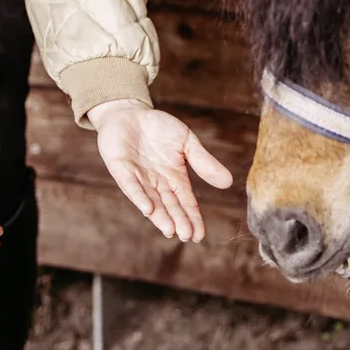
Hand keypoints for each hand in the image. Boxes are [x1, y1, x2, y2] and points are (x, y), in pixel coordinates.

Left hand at [88, 99, 233, 242]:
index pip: (186, 202)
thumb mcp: (187, 142)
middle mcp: (156, 183)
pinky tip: (147, 209)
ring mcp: (138, 177)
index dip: (193, 218)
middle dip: (178, 221)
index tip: (199, 235)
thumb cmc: (159, 128)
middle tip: (187, 236)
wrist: (130, 113)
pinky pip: (130, 185)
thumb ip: (203, 162)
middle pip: (170, 205)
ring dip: (159, 216)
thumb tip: (228, 182)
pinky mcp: (121, 169)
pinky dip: (139, 196)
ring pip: (151, 200)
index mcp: (174, 178)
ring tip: (170, 230)